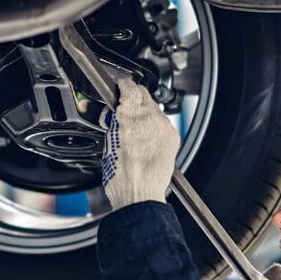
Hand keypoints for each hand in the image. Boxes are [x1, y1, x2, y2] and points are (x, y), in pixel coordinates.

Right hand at [101, 79, 179, 210]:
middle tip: (124, 107)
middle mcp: (150, 117)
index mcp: (129, 116)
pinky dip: (154, 125)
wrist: (140, 194)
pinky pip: (162, 123)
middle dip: (133, 98)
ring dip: (144, 112)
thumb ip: (115, 123)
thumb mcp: (108, 143)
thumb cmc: (121, 176)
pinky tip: (146, 137)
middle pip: (144, 94)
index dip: (122, 85)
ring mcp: (163, 127)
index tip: (119, 86)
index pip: (129, 86)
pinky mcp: (172, 137)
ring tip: (134, 127)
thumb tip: (116, 115)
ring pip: (154, 108)